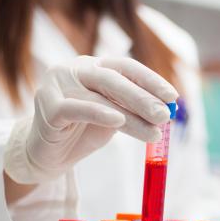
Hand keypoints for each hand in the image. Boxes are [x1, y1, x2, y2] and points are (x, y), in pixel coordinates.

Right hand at [4, 56, 177, 184]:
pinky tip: (117, 121)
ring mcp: (58, 84)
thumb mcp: (114, 118)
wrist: (47, 154)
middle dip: (143, 98)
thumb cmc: (82, 131)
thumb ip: (133, 111)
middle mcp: (75, 69)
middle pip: (114, 79)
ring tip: (154, 131)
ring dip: (131, 115)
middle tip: (165, 115)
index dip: (151, 80)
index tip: (173, 97)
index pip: (126, 67)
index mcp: (94, 66)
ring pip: (99, 96)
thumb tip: (166, 112)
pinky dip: (98, 113)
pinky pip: (74, 108)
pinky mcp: (46, 105)